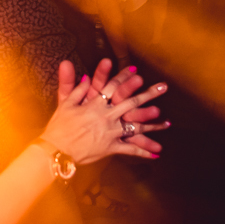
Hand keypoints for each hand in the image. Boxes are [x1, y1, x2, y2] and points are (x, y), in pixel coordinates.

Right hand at [45, 60, 168, 163]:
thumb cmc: (59, 127)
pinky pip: (130, 149)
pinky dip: (143, 151)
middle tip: (163, 87)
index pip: (112, 87)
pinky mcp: (111, 147)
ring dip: (152, 124)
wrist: (57, 150)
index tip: (135, 70)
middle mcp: (106, 117)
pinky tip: (156, 153)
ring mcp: (111, 132)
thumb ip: (76, 89)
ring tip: (167, 121)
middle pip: (131, 103)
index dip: (124, 77)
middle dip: (149, 94)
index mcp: (95, 105)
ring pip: (136, 127)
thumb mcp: (65, 104)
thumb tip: (86, 76)